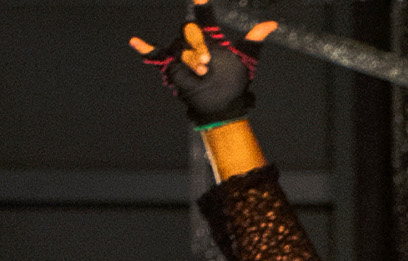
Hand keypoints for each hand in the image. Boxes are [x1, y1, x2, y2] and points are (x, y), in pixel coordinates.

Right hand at [130, 0, 276, 126]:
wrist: (222, 103)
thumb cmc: (234, 82)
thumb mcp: (246, 59)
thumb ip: (254, 39)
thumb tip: (272, 24)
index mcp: (210, 38)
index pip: (204, 16)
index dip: (201, 4)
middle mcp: (194, 41)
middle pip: (190, 32)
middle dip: (199, 46)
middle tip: (208, 61)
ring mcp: (181, 51)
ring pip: (181, 48)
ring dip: (191, 60)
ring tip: (202, 72)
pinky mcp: (171, 64)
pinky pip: (156, 53)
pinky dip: (144, 48)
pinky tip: (135, 42)